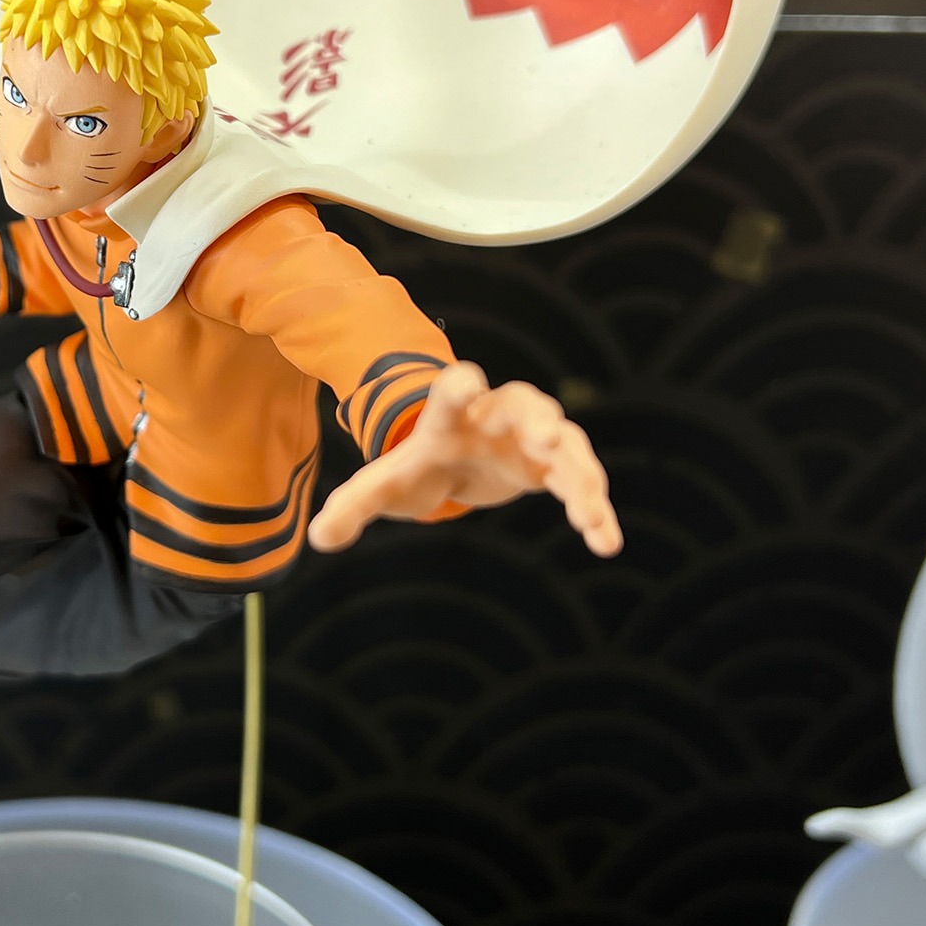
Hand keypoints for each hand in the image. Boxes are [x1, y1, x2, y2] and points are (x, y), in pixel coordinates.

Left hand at [308, 361, 622, 557]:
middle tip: (552, 437)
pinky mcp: (554, 464)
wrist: (455, 461)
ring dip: (579, 476)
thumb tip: (319, 539)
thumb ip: (352, 507)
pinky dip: (595, 508)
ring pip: (565, 444)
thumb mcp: (385, 484)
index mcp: (449, 417)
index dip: (459, 387)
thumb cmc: (420, 464)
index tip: (467, 384)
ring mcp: (531, 437)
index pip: (451, 393)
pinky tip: (606, 541)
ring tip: (589, 516)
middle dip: (537, 419)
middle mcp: (496, 418)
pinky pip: (581, 480)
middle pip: (523, 405)